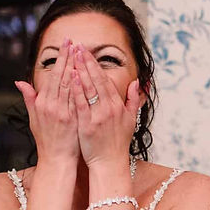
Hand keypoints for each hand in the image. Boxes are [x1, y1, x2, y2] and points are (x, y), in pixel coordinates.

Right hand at [15, 38, 79, 164]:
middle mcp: (50, 105)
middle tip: (72, 41)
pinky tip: (82, 74)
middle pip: (60, 76)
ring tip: (79, 51)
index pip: (52, 75)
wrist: (56, 160)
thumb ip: (30, 98)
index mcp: (42, 103)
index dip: (59, 60)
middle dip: (66, 58)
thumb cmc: (47, 139)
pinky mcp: (70, 119)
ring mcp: (60, 112)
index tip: (66, 45)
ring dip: (74, 67)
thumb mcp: (34, 118)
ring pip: (68, 85)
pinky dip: (78, 86)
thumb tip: (19, 82)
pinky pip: (75, 99)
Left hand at [70, 44, 140, 168]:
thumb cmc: (118, 143)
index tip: (87, 52)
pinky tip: (72, 77)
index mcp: (118, 106)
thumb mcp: (131, 120)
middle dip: (87, 62)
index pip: (106, 80)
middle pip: (97, 80)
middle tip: (78, 47)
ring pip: (89, 89)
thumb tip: (137, 83)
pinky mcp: (88, 124)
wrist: (110, 163)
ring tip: (73, 56)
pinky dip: (77, 90)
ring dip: (81, 70)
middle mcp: (109, 109)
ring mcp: (98, 116)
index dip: (96, 65)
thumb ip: (133, 100)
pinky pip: (81, 104)